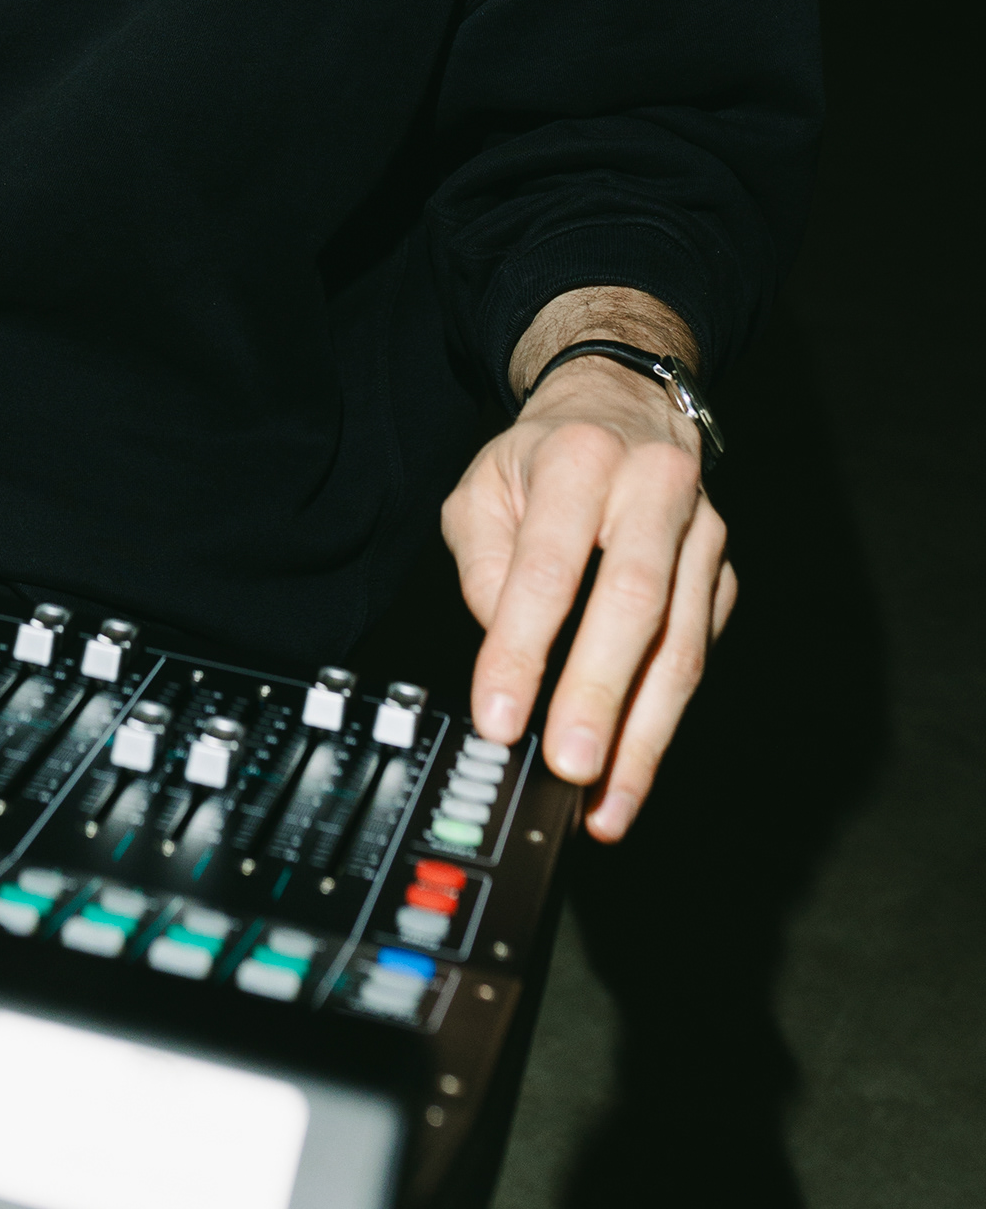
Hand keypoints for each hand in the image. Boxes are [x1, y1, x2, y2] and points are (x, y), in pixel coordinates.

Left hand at [441, 356, 735, 840]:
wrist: (625, 404)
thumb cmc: (546, 456)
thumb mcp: (484, 485)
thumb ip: (484, 563)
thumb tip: (502, 649)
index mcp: (581, 458)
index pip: (548, 565)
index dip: (521, 647)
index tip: (499, 717)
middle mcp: (654, 489)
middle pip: (634, 604)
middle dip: (600, 696)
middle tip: (570, 768)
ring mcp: (702, 534)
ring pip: (681, 646)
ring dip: (643, 735)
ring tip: (606, 805)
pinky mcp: (725, 576)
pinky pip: (697, 657)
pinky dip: (663, 720)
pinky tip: (632, 769)